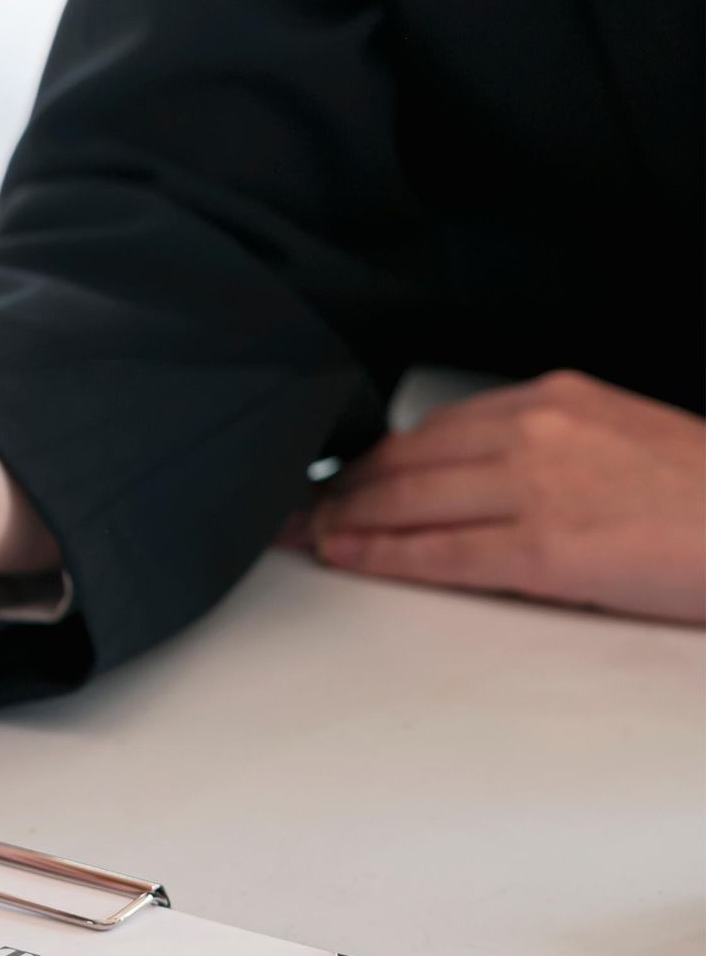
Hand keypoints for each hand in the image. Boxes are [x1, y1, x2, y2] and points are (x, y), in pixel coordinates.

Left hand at [310, 372, 705, 623]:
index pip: (435, 427)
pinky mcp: (546, 547)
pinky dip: (382, 554)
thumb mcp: (618, 441)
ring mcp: (538, 487)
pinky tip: (346, 556)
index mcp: (554, 399)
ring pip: (409, 500)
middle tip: (290, 505)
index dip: (374, 456)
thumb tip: (479, 480)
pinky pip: (441, 551)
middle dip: (342, 486)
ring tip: (303, 534)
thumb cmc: (701, 495)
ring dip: (345, 518)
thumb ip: (546, 450)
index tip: (332, 473)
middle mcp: (536, 430)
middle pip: (407, 459)